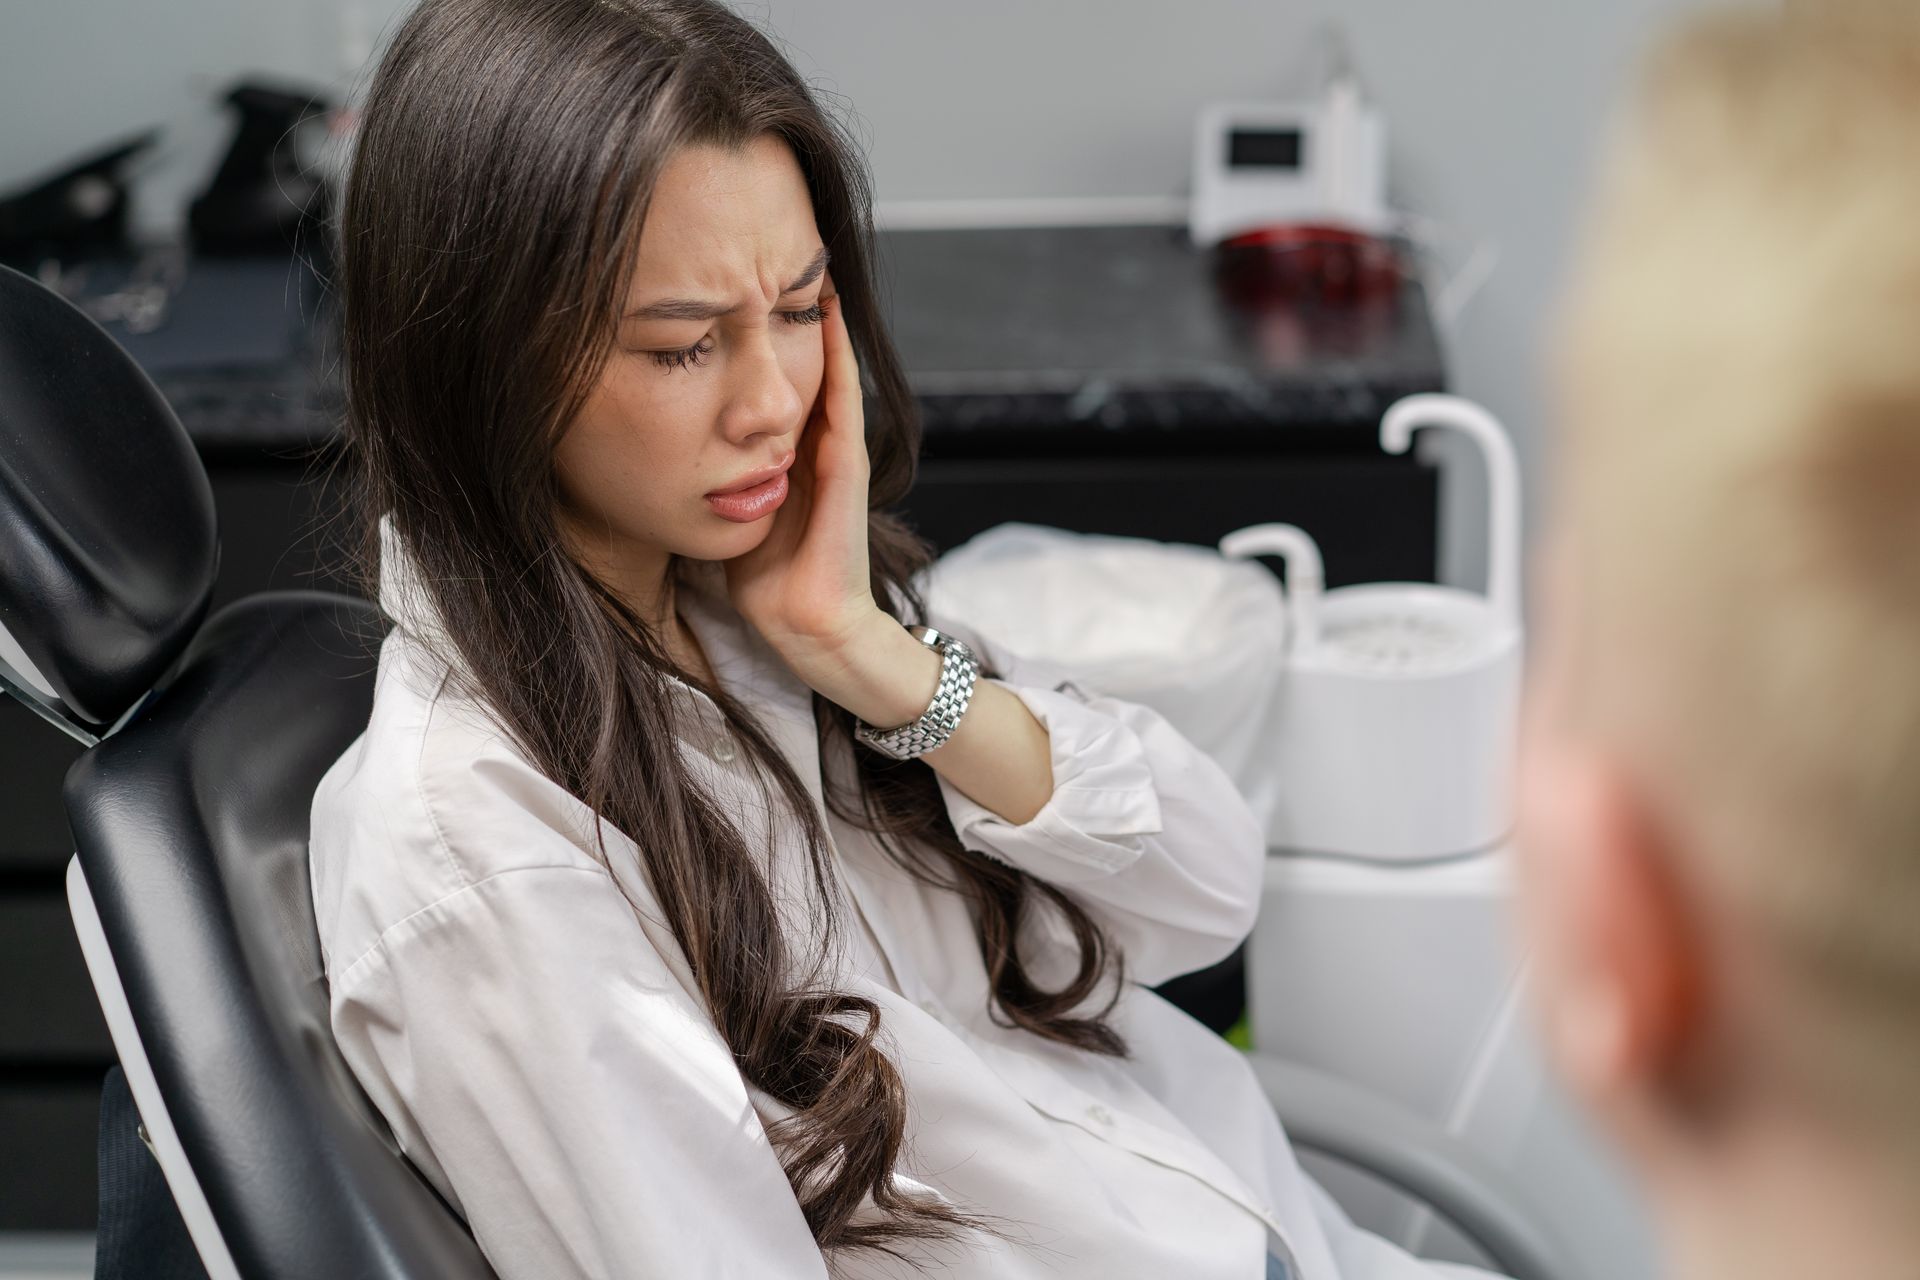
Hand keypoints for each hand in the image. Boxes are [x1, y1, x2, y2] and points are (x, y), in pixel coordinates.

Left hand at [723, 271, 881, 672]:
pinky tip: (826, 312)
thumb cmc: (762, 583)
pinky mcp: (848, 464)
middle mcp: (810, 445)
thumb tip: (641, 448)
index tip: (723, 287)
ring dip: (815, 320)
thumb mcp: (720, 514)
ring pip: (822, 368)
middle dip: (779, 314)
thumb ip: (699, 479)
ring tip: (802, 264)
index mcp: (780, 454)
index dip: (748, 336)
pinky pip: (842, 398)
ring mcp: (835, 451)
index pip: (764, 380)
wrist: (807, 628)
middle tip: (762, 256)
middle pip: (792, 363)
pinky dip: (836, 354)